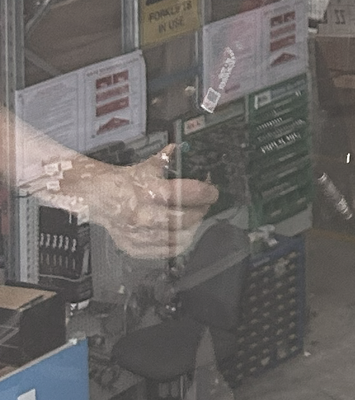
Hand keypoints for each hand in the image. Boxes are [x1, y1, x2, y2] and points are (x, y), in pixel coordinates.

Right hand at [72, 149, 217, 263]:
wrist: (97, 198)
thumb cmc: (124, 181)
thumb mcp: (146, 167)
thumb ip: (167, 160)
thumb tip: (181, 148)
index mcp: (147, 191)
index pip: (183, 194)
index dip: (203, 194)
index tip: (212, 192)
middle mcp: (142, 215)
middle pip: (183, 220)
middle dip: (199, 212)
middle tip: (205, 206)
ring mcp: (137, 234)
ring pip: (176, 239)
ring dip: (191, 228)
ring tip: (195, 219)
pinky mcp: (134, 247)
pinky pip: (164, 251)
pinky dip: (178, 243)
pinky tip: (182, 234)